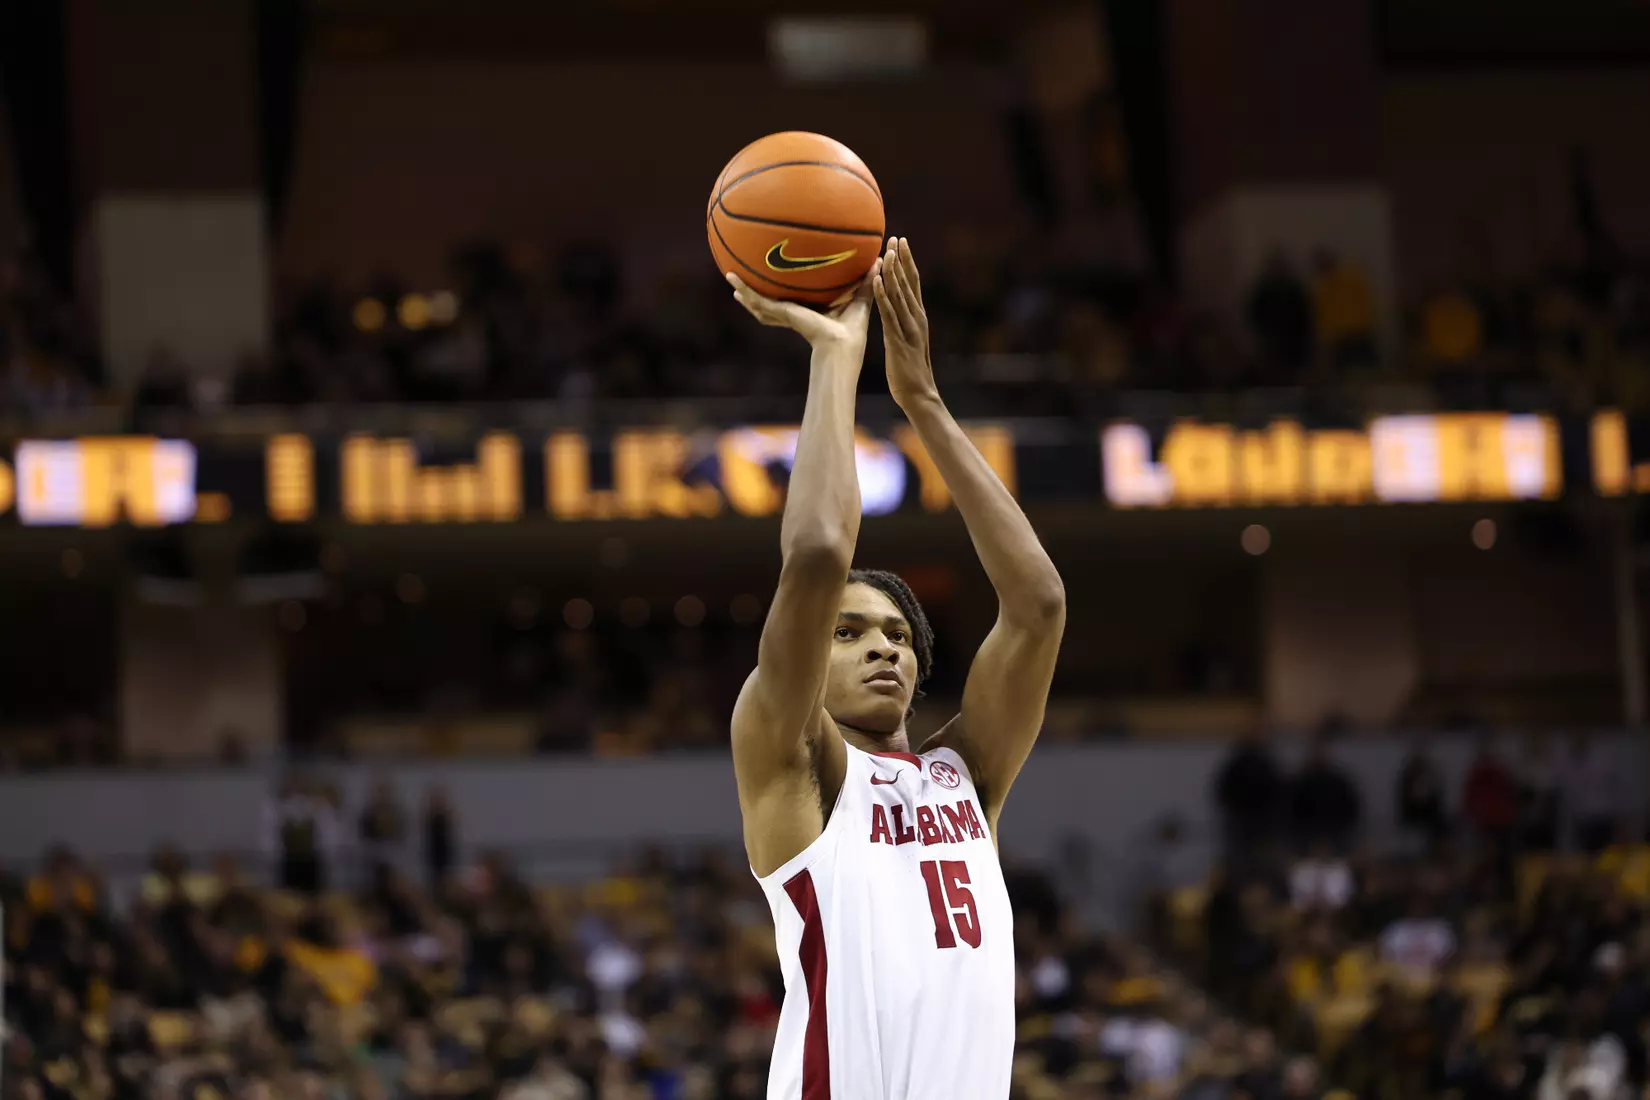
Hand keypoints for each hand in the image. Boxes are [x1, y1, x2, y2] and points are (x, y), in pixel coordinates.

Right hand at [726, 261, 879, 353]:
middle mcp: (795, 315)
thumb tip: (879, 260)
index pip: (795, 306)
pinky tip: (731, 278)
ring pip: (758, 303)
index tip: (779, 285)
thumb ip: (867, 281)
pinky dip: (744, 289)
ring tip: (731, 279)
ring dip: (745, 292)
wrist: (841, 345)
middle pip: (771, 306)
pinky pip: (757, 299)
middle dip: (759, 296)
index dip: (786, 297)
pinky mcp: (780, 312)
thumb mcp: (859, 300)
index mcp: (811, 315)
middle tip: (746, 285)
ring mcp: (784, 314)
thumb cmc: (852, 332)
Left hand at [872, 237, 937, 408]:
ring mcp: (908, 329)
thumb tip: (892, 310)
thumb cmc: (909, 371)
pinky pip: (889, 313)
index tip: (902, 242)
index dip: (908, 262)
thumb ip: (901, 324)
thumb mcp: (906, 342)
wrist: (919, 394)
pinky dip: (884, 295)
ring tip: (887, 251)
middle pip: (909, 283)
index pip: (914, 284)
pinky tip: (877, 279)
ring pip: (900, 294)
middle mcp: (917, 318)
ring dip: (893, 272)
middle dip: (902, 260)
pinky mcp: (898, 340)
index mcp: (918, 317)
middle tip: (895, 237)